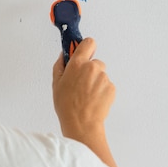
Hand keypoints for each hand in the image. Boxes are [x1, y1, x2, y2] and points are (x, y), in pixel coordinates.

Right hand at [52, 38, 116, 166]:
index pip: (88, 43)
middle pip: (94, 62)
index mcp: (78, 63)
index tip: (83, 52)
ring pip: (101, 75)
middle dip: (89, 70)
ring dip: (95, 81)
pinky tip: (93, 100)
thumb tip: (63, 56)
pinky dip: (101, 91)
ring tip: (86, 95)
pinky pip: (106, 85)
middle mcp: (93, 67)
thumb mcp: (56, 83)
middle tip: (81, 84)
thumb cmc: (67, 105)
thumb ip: (60, 65)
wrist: (82, 123)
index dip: (86, 47)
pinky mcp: (112, 88)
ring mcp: (104, 78)